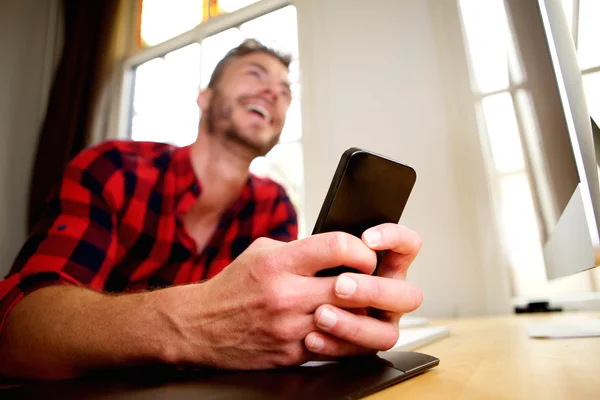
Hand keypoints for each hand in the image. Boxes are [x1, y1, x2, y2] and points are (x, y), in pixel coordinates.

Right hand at [163, 232, 380, 369]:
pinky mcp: (292, 354)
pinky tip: (343, 325)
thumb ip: (300, 248)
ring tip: (359, 304)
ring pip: (348, 320)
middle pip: (350, 287)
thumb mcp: (262, 252)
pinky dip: (344, 335)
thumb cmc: (233, 286)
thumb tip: (339, 249)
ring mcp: (290, 328)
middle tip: (371, 280)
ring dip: (360, 311)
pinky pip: (334, 346)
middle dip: (369, 282)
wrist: (200, 326)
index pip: (336, 247)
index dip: (361, 249)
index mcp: (279, 263)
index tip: (365, 255)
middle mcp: (285, 295)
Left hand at [303, 223, 422, 356]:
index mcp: (384, 264)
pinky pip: (357, 354)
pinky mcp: (358, 348)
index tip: (367, 239)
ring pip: (386, 334)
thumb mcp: (306, 251)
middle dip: (375, 290)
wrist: (275, 308)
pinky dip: (334, 346)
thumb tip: (330, 244)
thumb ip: (323, 247)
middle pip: (407, 295)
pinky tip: (311, 337)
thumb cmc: (296, 271)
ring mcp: (377, 324)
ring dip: (354, 324)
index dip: (395, 239)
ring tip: (321, 315)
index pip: (407, 245)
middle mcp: (387, 295)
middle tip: (340, 285)